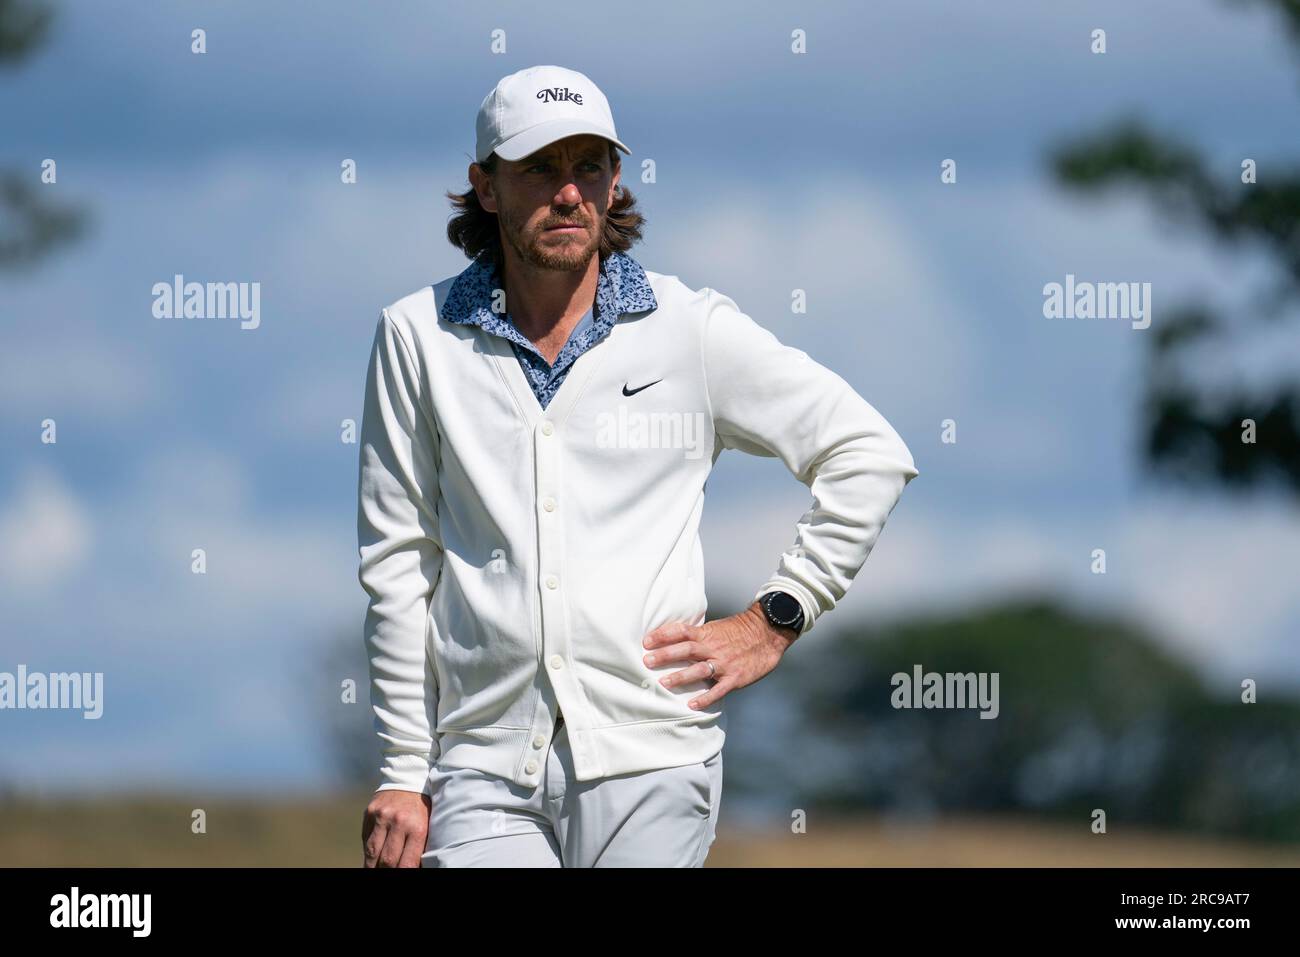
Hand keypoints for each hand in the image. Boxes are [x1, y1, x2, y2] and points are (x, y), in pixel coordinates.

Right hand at [362, 788, 431, 867]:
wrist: (410, 778)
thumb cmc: (422, 807)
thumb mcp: (427, 826)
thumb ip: (418, 847)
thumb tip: (410, 866)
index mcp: (417, 828)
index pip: (406, 863)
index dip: (401, 873)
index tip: (399, 874)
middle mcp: (399, 822)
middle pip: (387, 860)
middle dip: (386, 871)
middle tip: (385, 873)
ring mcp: (382, 817)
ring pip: (372, 851)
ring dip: (371, 865)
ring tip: (373, 869)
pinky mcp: (370, 812)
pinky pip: (365, 838)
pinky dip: (367, 850)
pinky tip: (371, 856)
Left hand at [642, 600, 798, 710]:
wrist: (768, 632)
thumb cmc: (740, 631)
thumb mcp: (717, 628)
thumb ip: (698, 635)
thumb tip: (676, 639)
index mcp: (707, 634)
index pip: (681, 631)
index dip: (663, 635)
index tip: (646, 641)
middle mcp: (713, 648)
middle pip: (685, 650)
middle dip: (665, 655)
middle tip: (647, 661)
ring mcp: (724, 663)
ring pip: (699, 670)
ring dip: (681, 677)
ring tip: (664, 683)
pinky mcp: (735, 678)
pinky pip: (718, 690)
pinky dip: (705, 698)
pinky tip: (692, 705)